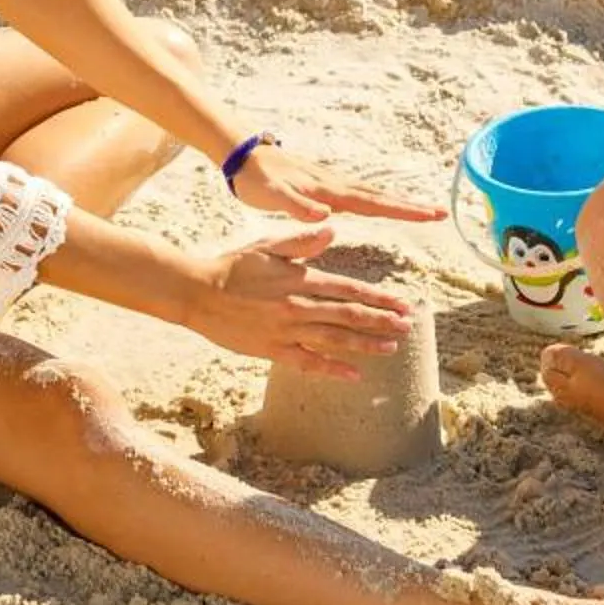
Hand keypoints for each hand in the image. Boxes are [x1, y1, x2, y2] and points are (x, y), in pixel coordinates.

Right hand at [183, 224, 415, 379]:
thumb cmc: (233, 266)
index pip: (349, 290)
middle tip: (406, 326)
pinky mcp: (272, 350)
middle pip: (349, 316)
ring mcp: (286, 331)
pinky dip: (333, 369)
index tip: (402, 304)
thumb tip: (332, 230)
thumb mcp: (267, 246)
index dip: (378, 298)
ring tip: (391, 347)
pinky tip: (353, 374)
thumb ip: (301, 241)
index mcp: (300, 279)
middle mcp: (298, 307)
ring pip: (335, 340)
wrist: (197, 293)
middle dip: (381, 322)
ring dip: (365, 344)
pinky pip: (308, 363)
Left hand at [230, 140, 449, 223]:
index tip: (430, 215)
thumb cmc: (255, 179)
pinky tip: (380, 205)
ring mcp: (331, 182)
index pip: (372, 203)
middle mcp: (335, 184)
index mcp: (328, 190)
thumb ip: (296, 206)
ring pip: (372, 194)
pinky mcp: (324, 184)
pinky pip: (359, 195)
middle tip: (440, 213)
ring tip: (422, 211)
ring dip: (397, 203)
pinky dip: (377, 201)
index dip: (402, 210)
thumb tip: (327, 215)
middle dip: (410, 206)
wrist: (242, 155)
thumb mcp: (271, 196)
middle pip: (380, 197)